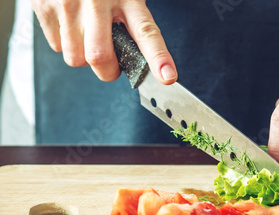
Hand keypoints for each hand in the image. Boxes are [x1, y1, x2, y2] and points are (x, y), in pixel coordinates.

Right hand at [31, 0, 176, 83]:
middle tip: (112, 65)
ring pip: (75, 58)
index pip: (146, 32)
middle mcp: (97, 1)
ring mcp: (68, 4)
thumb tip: (143, 62)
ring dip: (84, 57)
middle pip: (99, 57)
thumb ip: (134, 26)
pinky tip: (72, 27)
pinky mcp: (45, 7)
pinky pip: (57, 47)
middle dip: (107, 70)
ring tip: (88, 36)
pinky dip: (66, 45)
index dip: (158, 58)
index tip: (167, 77)